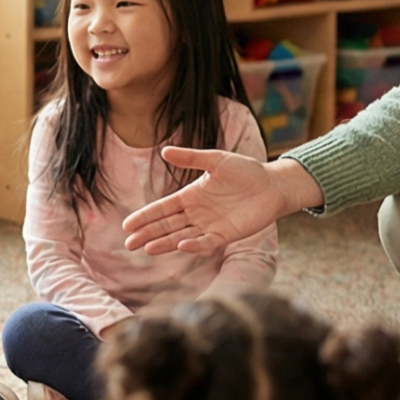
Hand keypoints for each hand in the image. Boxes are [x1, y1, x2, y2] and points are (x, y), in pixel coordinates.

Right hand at [121, 150, 318, 254]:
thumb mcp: (216, 160)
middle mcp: (196, 213)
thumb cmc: (245, 170)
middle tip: (129, 244)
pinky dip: (193, 245)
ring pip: (181, 237)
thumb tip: (165, 151)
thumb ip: (191, 157)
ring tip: (147, 249)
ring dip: (164, 243)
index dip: (145, 216)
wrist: (272, 185)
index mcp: (190, 196)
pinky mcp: (225, 235)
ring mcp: (210, 226)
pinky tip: (180, 245)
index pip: (162, 208)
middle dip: (148, 234)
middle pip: (166, 226)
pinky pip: (205, 242)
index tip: (128, 224)